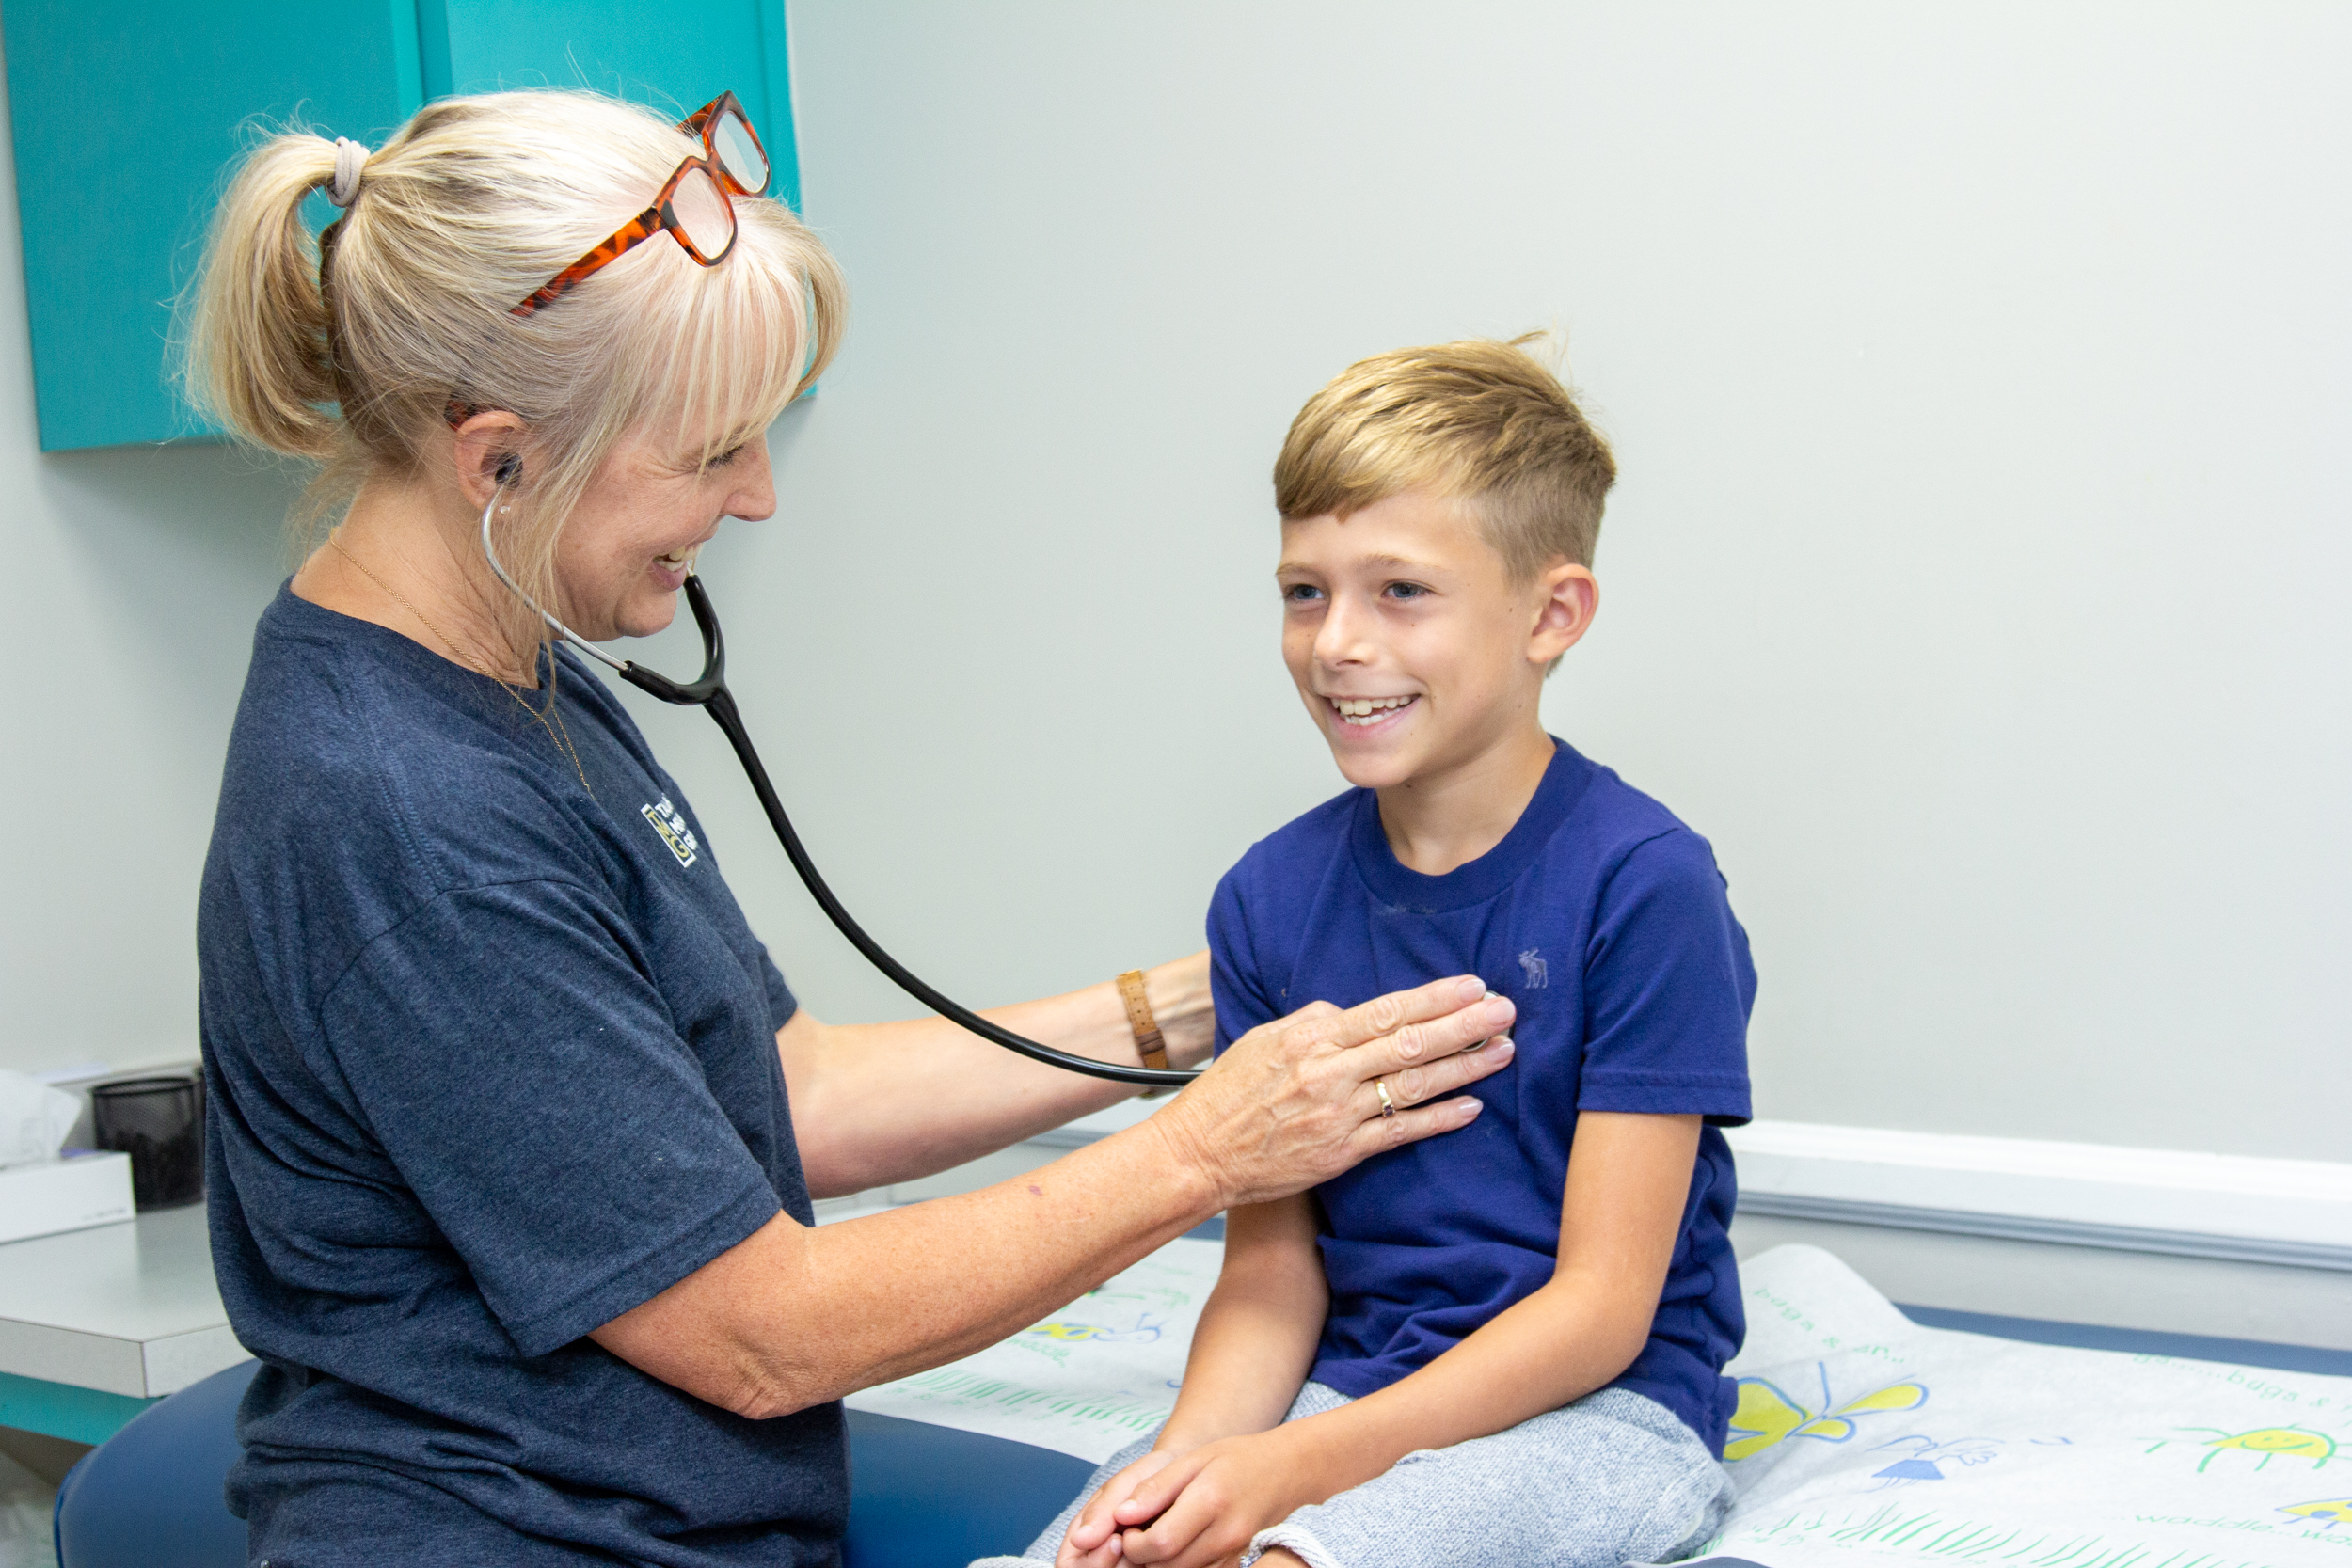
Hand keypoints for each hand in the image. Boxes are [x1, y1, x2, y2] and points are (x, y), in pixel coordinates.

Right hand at [1057, 1448, 1182, 1567]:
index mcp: (1085, 1534)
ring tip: (1156, 1541)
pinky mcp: (1153, 1566)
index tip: (1117, 1540)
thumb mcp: (1126, 1483)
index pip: (1070, 1567)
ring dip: (1140, 1566)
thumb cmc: (1153, 1475)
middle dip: (1119, 1565)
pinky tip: (1170, 1550)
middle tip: (1140, 1541)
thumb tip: (1080, 1540)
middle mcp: (1102, 1555)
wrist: (1190, 1476)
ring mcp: (1128, 1564)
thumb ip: (1103, 1510)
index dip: (1092, 1562)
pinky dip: (1159, 1565)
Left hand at [1111, 1429, 1319, 1567]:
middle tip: (1136, 1534)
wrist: (1285, 1471)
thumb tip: (1122, 1515)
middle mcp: (1225, 1534)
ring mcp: (1233, 1554)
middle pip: (1166, 1567)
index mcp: (1211, 1501)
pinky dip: (1178, 1566)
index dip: (1132, 1542)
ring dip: (1158, 1564)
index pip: (1159, 1543)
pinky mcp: (1235, 1564)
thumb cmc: (1235, 1459)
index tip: (1127, 1527)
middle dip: (1141, 1557)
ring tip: (1156, 1537)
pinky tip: (1175, 1545)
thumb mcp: (1192, 1460)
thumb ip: (1156, 1488)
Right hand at [1148, 975, 1514, 1209]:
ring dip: (1464, 1067)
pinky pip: (1401, 1133)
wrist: (1197, 1154)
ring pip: (1414, 1085)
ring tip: (1503, 1051)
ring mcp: (1337, 1115)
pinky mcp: (1341, 1154)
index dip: (1435, 998)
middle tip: (1506, 1011)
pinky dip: (1439, 1119)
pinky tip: (1472, 1106)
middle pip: (1410, 1042)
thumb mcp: (1262, 1039)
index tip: (1473, 986)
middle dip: (1464, 1025)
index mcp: (1310, 1037)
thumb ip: (1311, 1021)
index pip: (1386, 1010)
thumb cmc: (1227, 1095)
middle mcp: (1328, 1073)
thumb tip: (1349, 1010)